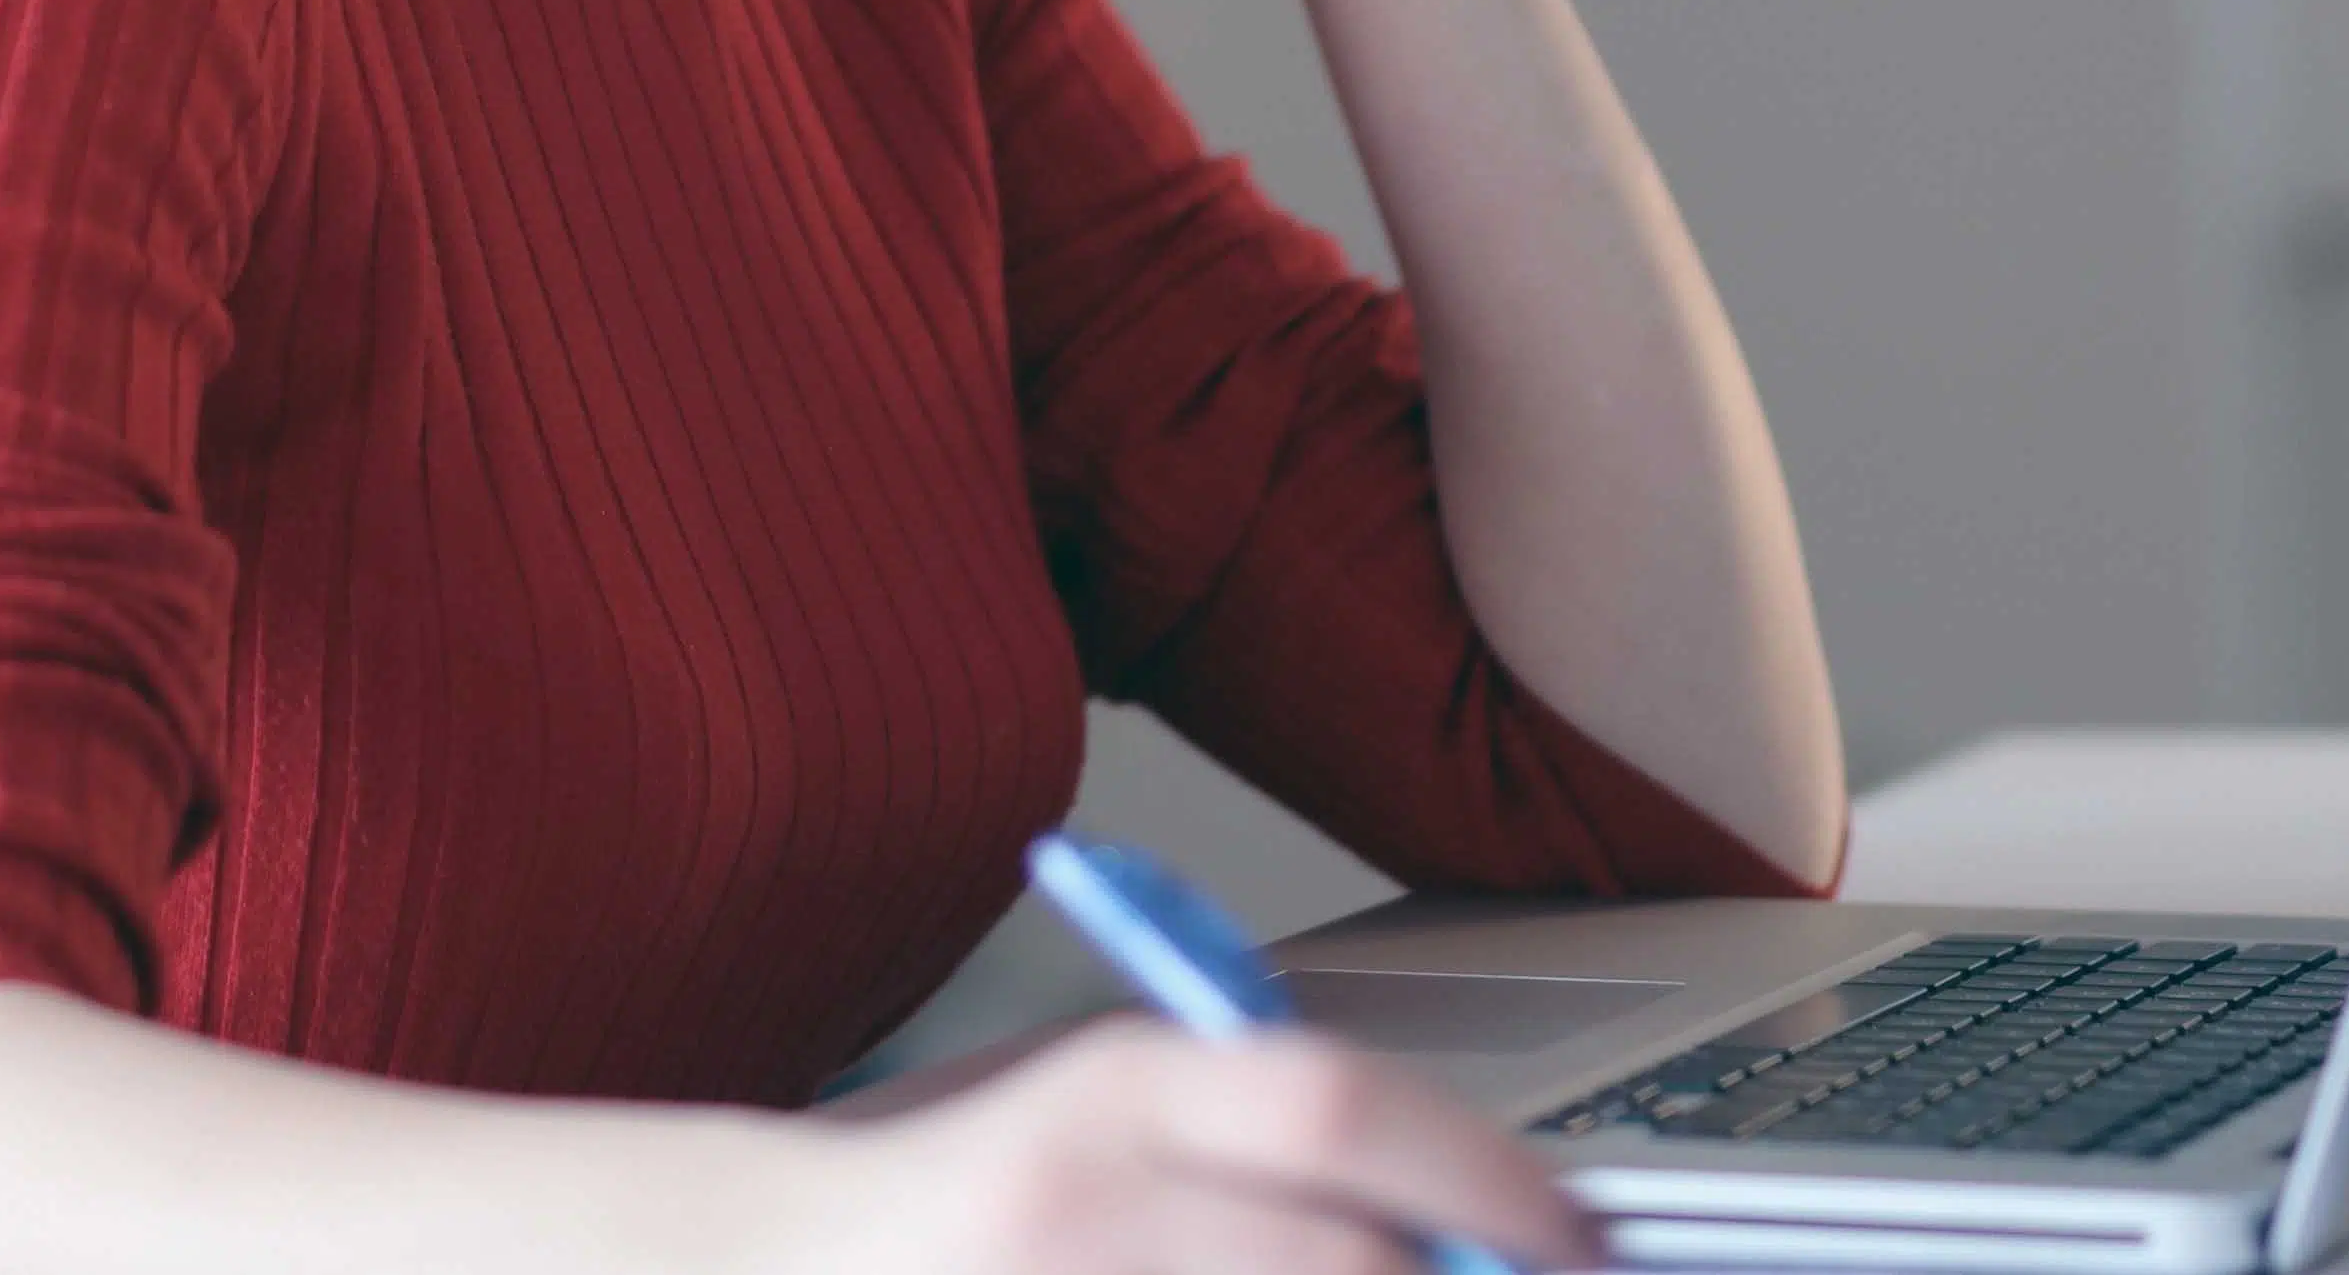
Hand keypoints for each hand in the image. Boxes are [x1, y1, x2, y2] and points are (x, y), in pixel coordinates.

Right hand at [763, 1016, 1600, 1274]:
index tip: (1579, 1236)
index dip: (1487, 1175)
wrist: (768, 1272)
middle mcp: (1078, 1206)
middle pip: (1350, 1262)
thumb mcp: (1102, 1114)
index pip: (1331, 1107)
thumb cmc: (965, 1203)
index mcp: (1107, 1092)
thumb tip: (1483, 1225)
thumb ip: (1268, 1148)